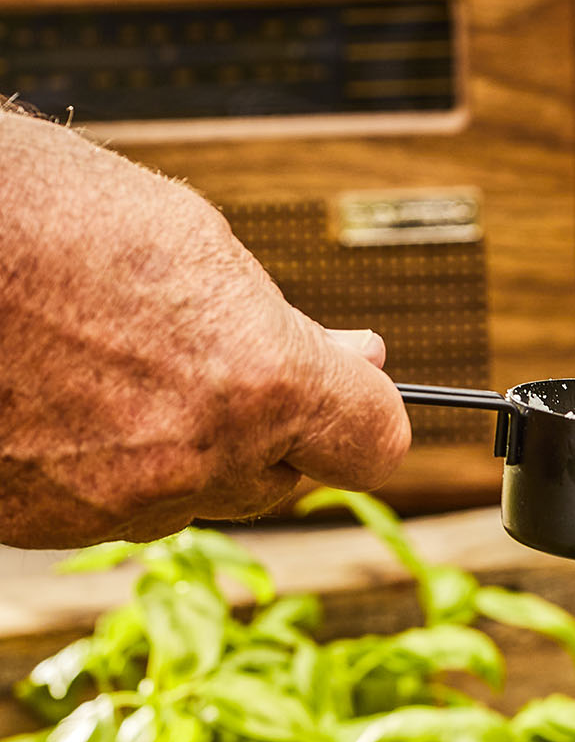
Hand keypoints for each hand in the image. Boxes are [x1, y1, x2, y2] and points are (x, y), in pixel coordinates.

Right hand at [0, 110, 410, 545]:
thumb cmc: (30, 214)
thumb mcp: (186, 237)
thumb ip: (277, 321)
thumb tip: (352, 358)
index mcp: (254, 382)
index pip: (373, 442)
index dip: (364, 407)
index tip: (351, 379)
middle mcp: (192, 462)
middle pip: (283, 476)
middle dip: (271, 422)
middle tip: (228, 349)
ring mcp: (111, 505)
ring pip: (192, 494)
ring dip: (184, 441)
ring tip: (118, 351)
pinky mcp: (39, 528)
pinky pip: (110, 505)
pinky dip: (105, 461)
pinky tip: (63, 391)